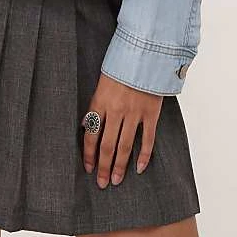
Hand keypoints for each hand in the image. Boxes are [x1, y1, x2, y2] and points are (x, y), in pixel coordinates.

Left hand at [81, 73, 163, 188]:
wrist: (145, 53)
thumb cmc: (121, 67)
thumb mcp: (101, 84)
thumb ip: (94, 106)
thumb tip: (85, 125)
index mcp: (101, 102)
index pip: (91, 134)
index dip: (88, 154)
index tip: (88, 168)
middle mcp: (116, 110)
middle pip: (107, 145)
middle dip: (103, 166)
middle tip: (102, 183)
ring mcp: (134, 112)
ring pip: (125, 145)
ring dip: (120, 166)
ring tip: (117, 180)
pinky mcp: (151, 113)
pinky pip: (148, 139)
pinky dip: (144, 155)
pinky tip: (139, 168)